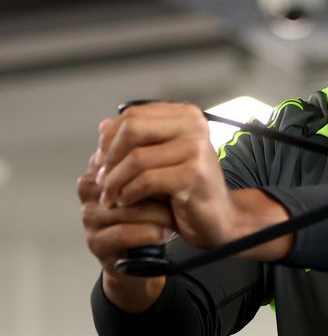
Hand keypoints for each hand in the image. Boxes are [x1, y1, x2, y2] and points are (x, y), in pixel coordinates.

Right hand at [78, 149, 172, 310]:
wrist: (145, 258)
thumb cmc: (150, 217)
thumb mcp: (155, 183)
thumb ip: (153, 156)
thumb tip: (163, 122)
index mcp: (99, 168)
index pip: (121, 154)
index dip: (151, 162)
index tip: (176, 167)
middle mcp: (89, 189)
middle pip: (123, 178)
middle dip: (155, 187)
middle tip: (177, 192)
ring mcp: (89, 217)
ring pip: (127, 208)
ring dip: (157, 214)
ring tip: (173, 217)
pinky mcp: (96, 242)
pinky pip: (125, 233)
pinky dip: (150, 234)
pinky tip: (164, 234)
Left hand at [96, 103, 238, 250]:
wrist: (221, 220)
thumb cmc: (190, 191)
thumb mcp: (159, 160)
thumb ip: (135, 141)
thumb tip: (103, 124)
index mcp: (185, 116)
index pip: (133, 115)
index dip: (109, 137)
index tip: (99, 159)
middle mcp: (193, 126)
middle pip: (132, 129)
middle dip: (110, 156)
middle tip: (100, 177)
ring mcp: (196, 149)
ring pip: (137, 158)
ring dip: (115, 180)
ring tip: (108, 195)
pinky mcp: (194, 174)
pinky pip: (147, 180)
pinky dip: (130, 193)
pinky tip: (125, 202)